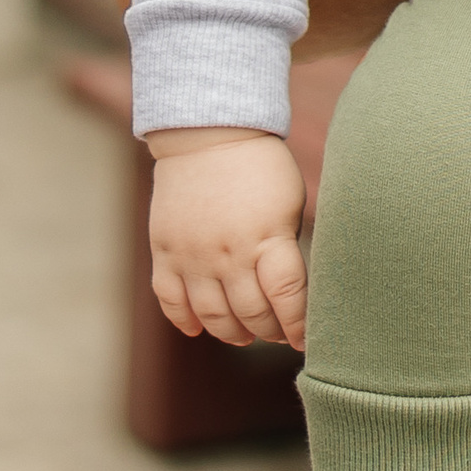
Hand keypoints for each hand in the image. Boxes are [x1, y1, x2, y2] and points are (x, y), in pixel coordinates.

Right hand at [147, 128, 309, 345]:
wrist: (208, 133)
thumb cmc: (260, 167)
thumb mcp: (289, 203)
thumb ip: (288, 247)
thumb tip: (295, 292)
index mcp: (268, 237)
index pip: (287, 297)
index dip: (298, 325)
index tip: (306, 338)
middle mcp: (228, 252)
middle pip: (251, 313)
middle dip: (270, 331)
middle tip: (278, 334)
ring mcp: (192, 255)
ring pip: (212, 316)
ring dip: (232, 333)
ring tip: (245, 335)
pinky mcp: (164, 251)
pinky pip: (170, 300)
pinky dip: (184, 320)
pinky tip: (199, 328)